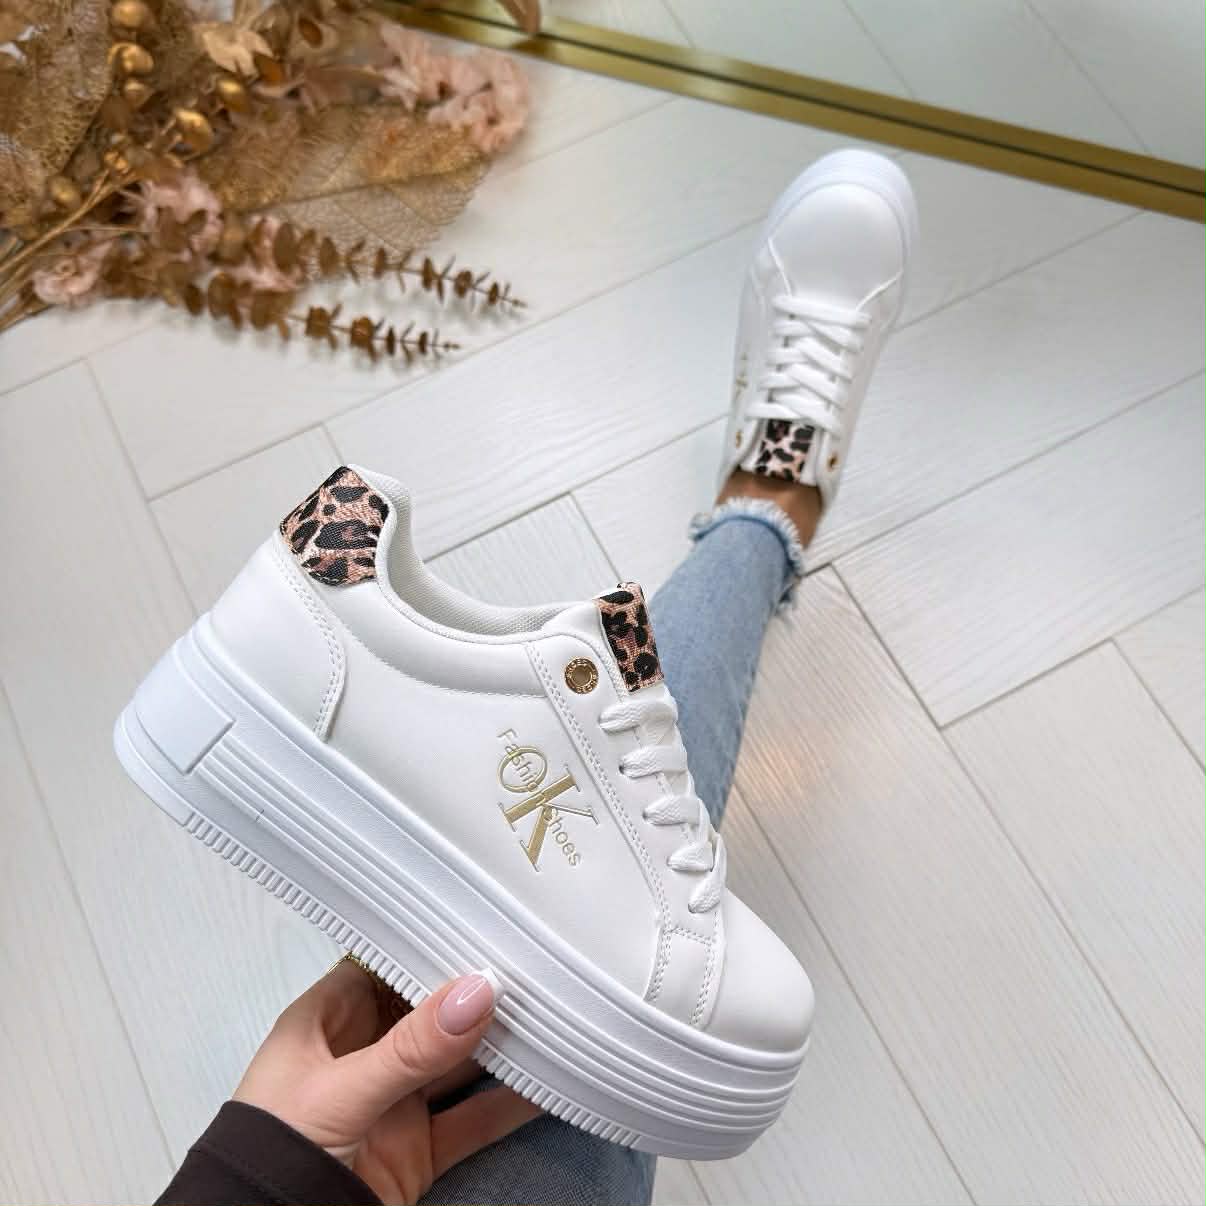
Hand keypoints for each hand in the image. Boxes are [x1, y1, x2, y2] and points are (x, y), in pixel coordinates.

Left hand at [233, 958, 540, 1203]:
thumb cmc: (270, 1156)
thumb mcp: (340, 1092)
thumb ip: (410, 1047)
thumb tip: (476, 991)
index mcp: (326, 1023)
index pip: (381, 965)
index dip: (425, 944)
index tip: (479, 923)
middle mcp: (361, 1056)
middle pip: (428, 1011)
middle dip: (474, 992)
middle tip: (531, 962)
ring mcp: (390, 1104)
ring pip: (456, 1063)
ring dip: (499, 1045)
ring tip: (550, 1012)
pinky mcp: (414, 1151)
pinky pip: (470, 1119)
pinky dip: (508, 1106)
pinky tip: (547, 1084)